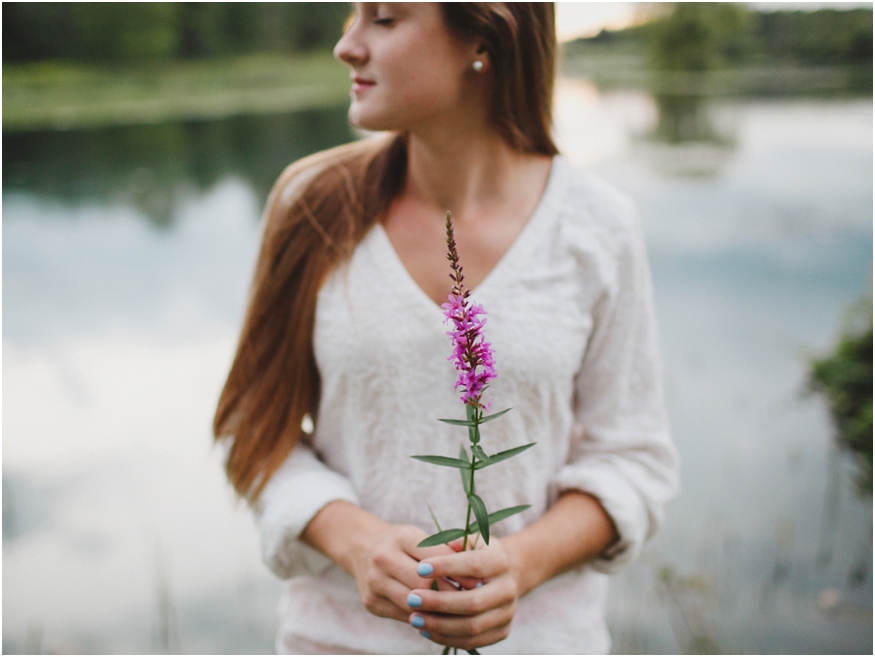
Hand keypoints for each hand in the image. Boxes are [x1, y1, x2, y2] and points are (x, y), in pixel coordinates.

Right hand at [302, 502, 481, 624]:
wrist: (361, 547)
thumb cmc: (401, 542)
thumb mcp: (420, 537)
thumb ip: (445, 551)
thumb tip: (475, 572)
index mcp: (402, 537)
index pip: (437, 559)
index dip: (459, 573)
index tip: (479, 583)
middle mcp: (384, 558)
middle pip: (424, 584)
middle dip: (450, 595)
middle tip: (472, 602)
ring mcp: (375, 583)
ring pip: (413, 604)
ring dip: (437, 611)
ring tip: (459, 614)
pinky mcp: (371, 603)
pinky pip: (403, 615)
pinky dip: (422, 618)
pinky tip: (439, 619)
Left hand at [405, 537, 521, 650]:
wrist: (505, 575)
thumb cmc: (478, 554)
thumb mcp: (471, 541)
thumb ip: (454, 543)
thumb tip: (440, 546)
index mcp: (501, 562)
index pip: (474, 565)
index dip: (447, 567)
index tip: (420, 568)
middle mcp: (508, 590)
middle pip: (473, 602)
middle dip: (439, 603)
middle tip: (412, 599)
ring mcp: (506, 614)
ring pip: (472, 626)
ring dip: (439, 625)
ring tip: (414, 618)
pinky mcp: (501, 632)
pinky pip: (472, 641)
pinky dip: (447, 638)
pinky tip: (426, 630)